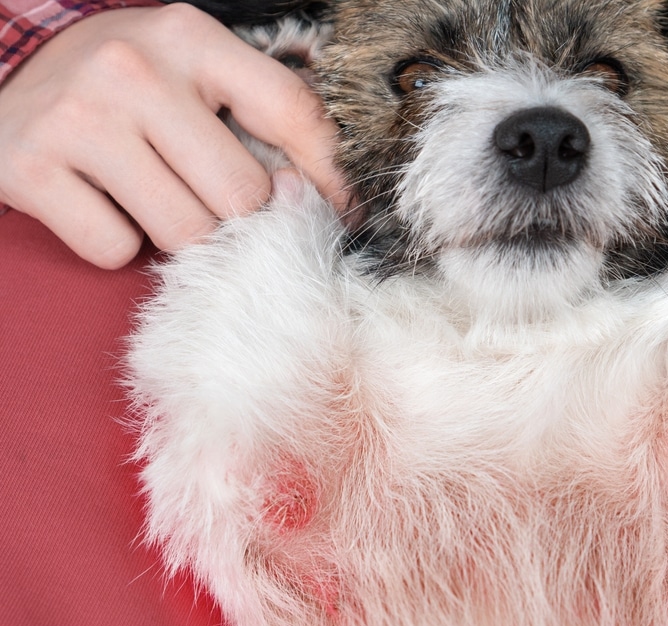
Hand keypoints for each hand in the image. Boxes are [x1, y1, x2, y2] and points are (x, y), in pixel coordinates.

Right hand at [0, 3, 346, 268]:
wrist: (8, 75)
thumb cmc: (124, 83)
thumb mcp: (193, 69)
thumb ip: (260, 113)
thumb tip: (329, 194)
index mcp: (191, 39)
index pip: (293, 112)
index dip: (330, 175)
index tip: (341, 212)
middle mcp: (135, 72)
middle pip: (241, 194)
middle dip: (238, 215)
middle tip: (211, 199)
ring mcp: (80, 120)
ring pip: (185, 232)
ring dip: (182, 234)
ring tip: (155, 196)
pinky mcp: (31, 169)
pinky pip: (116, 249)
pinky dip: (118, 243)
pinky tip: (103, 202)